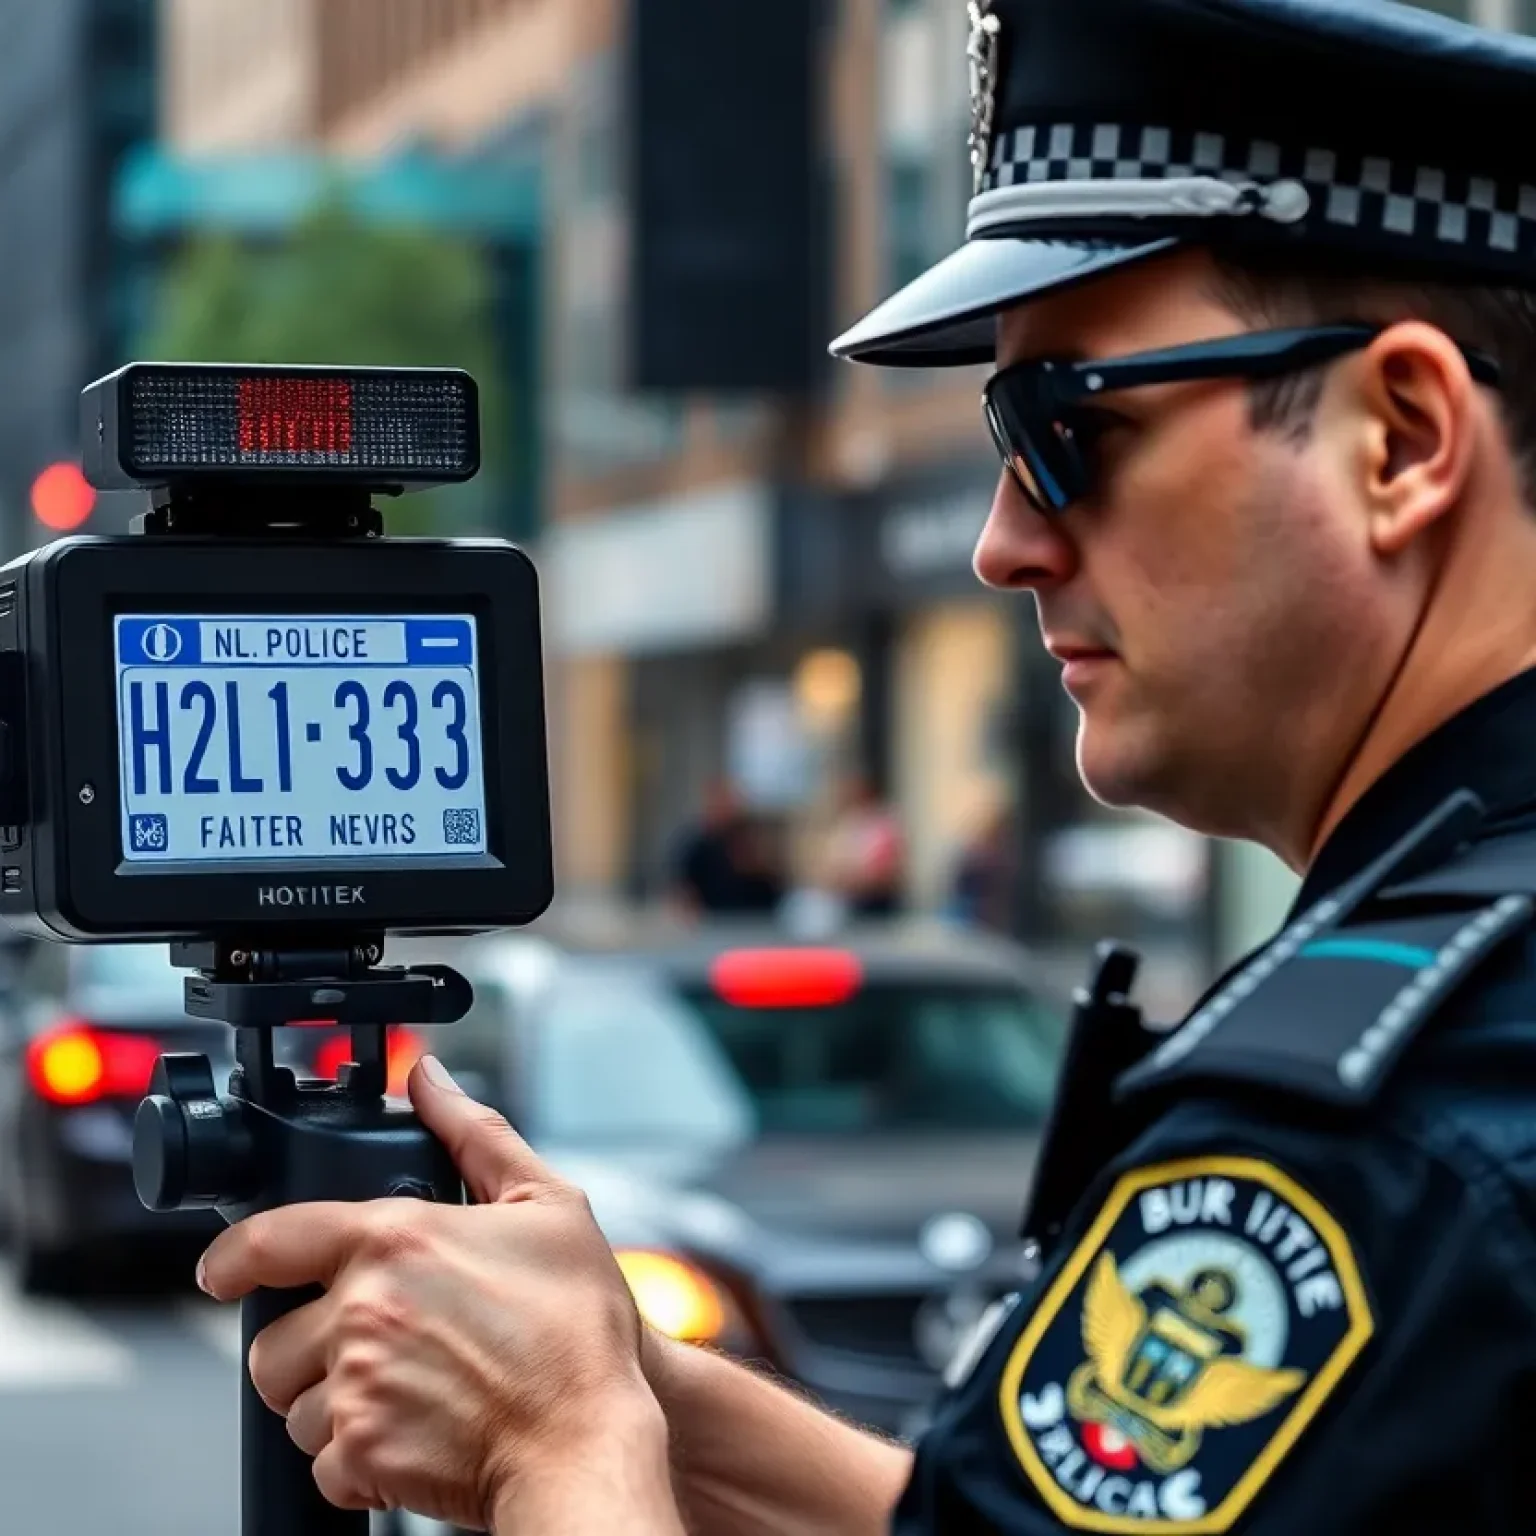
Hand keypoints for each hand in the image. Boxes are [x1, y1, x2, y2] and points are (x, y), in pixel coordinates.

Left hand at [197, 1057, 663, 1529]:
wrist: (588, 1440)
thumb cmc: (576, 1329)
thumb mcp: (548, 1206)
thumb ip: (476, 1134)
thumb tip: (429, 1078)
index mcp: (396, 1238)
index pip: (270, 1239)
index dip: (232, 1258)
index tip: (225, 1273)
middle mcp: (363, 1309)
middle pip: (271, 1342)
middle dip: (305, 1352)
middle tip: (363, 1353)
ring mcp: (357, 1385)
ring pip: (294, 1408)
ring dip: (332, 1408)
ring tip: (401, 1397)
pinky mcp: (363, 1454)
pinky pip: (323, 1467)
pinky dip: (357, 1463)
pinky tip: (411, 1439)